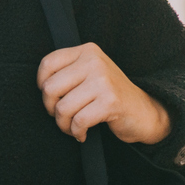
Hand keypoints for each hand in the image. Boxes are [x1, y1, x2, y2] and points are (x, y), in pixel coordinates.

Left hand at [37, 42, 171, 144]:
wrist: (144, 111)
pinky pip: (78, 121)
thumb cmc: (109, 95)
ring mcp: (103, 81)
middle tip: (62, 116)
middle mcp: (95, 61)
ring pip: (62, 108)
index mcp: (87, 51)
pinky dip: (76, 132)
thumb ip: (68, 72)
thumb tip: (41, 87)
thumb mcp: (90, 74)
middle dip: (51, 109)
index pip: (48, 63)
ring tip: (73, 127)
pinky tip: (83, 133)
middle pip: (50, 88)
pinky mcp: (110, 102)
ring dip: (64, 125)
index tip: (53, 98)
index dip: (42, 85)